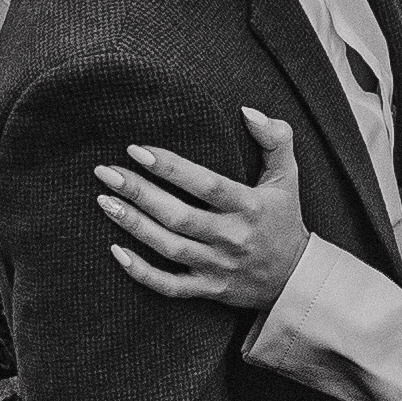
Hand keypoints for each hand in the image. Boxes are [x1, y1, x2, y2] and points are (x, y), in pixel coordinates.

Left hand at [100, 110, 308, 310]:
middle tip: (106, 172)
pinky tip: (116, 250)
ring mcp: (219, 266)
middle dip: (139, 193)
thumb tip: (247, 110)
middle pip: (179, 216)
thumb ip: (275, 138)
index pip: (206, 185)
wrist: (295, 278)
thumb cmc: (284, 219)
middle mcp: (232, 237)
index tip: (137, 149)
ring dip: (134, 225)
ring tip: (105, 200)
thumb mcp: (288, 177)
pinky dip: (142, 273)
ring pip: (169, 247)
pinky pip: (170, 286)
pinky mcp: (209, 289)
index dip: (171, 168)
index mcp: (250, 206)